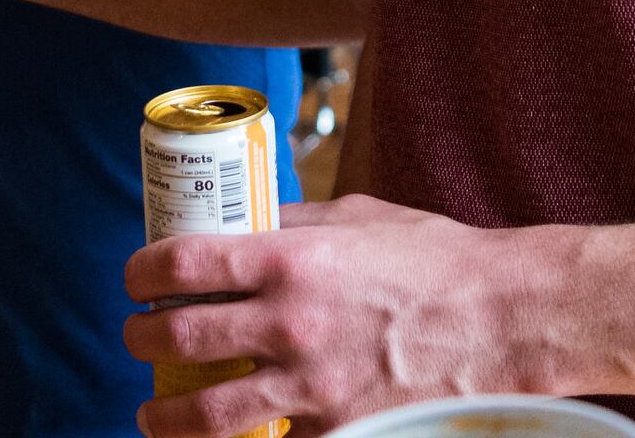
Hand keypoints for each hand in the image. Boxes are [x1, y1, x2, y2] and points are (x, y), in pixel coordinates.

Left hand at [118, 194, 541, 434]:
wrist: (500, 321)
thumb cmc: (436, 263)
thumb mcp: (358, 218)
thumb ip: (295, 222)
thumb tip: (246, 220)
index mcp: (290, 259)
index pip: (182, 265)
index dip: (141, 272)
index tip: (135, 279)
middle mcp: (289, 323)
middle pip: (177, 338)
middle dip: (142, 339)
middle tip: (139, 337)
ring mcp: (309, 385)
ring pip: (204, 413)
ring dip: (164, 414)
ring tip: (154, 411)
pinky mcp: (334, 430)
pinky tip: (229, 435)